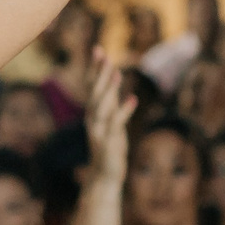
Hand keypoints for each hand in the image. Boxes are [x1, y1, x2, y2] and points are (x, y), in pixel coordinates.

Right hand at [84, 47, 133, 183]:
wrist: (104, 176)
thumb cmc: (109, 147)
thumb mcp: (111, 120)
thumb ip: (112, 101)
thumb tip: (114, 80)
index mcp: (93, 114)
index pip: (92, 87)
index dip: (95, 69)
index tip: (98, 49)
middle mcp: (93, 120)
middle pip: (94, 93)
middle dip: (100, 74)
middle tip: (104, 54)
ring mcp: (99, 131)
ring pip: (102, 107)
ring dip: (109, 90)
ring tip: (117, 73)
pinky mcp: (108, 143)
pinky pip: (115, 125)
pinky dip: (123, 111)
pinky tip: (133, 99)